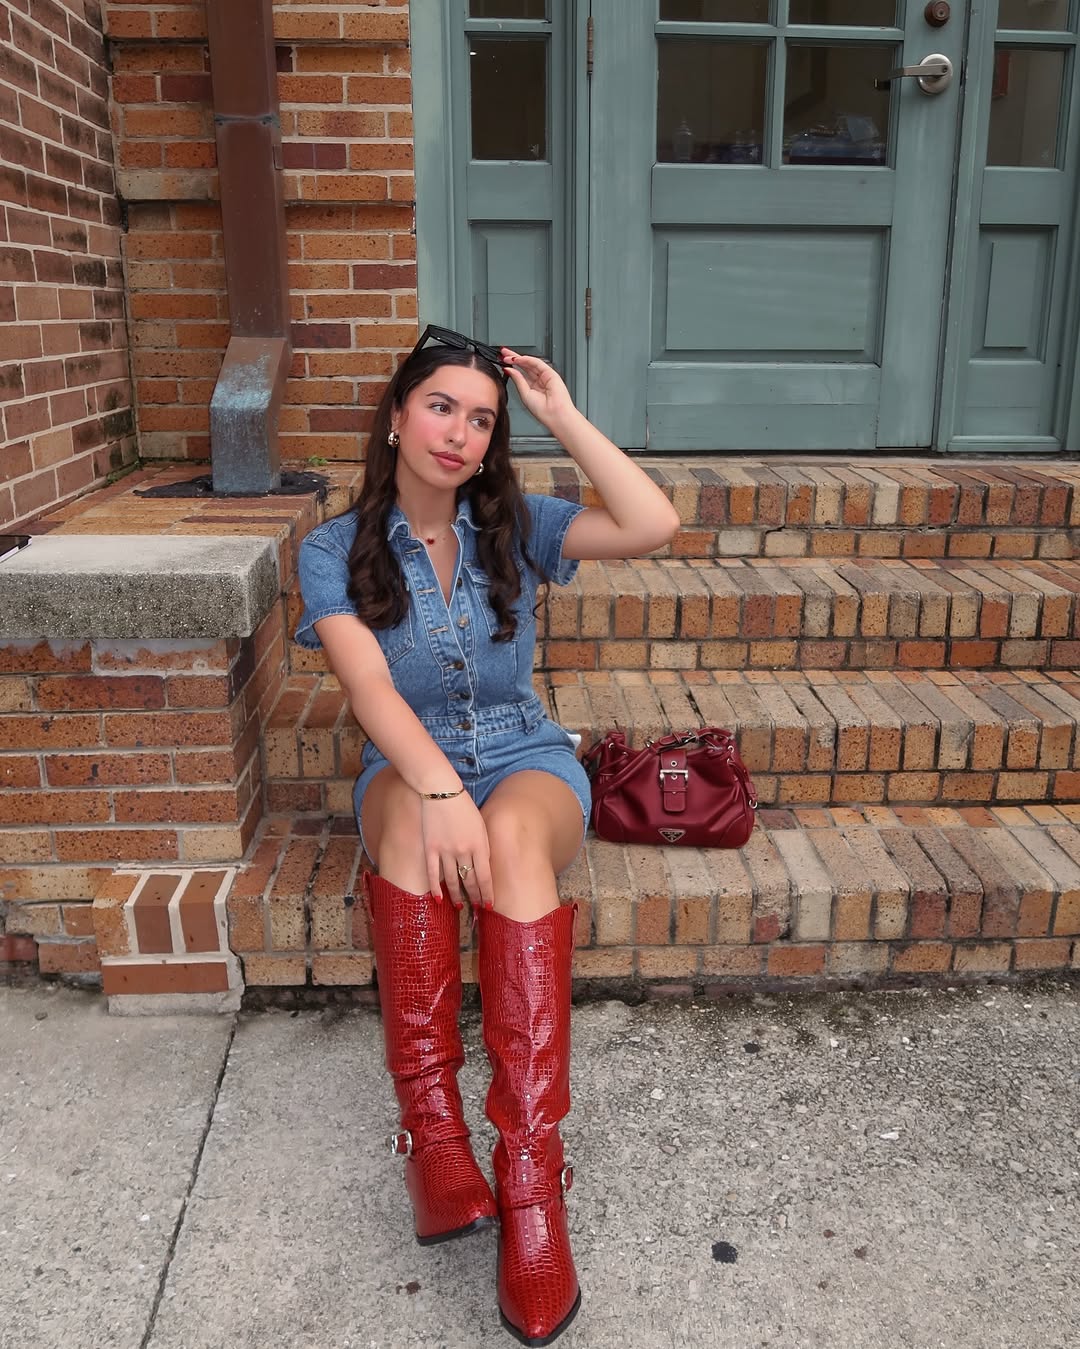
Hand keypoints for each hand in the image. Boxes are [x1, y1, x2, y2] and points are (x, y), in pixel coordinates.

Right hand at [420, 792, 493, 910]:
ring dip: (457, 896)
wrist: (442, 791)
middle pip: (470, 880)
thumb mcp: (480, 825)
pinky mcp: (430, 848)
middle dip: (475, 896)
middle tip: (477, 909)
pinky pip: (433, 873)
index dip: (487, 892)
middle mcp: (463, 850)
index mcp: (479, 844)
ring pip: (452, 880)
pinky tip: (439, 899)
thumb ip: (482, 846)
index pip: (485, 876)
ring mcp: (445, 850)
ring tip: (460, 907)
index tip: (489, 905)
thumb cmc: (464, 806)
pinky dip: (435, 888)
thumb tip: (483, 866)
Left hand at [501, 348, 577, 432]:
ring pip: (530, 362)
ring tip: (507, 355)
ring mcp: (544, 375)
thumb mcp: (524, 394)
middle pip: (524, 365)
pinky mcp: (550, 372)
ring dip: (518, 358)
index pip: (520, 373)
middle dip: (513, 358)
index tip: (501, 362)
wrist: (554, 414)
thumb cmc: (542, 410)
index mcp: (532, 387)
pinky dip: (527, 360)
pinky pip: (537, 363)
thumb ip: (518, 380)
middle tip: (503, 352)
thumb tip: (509, 370)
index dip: (511, 366)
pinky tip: (518, 359)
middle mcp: (538, 380)